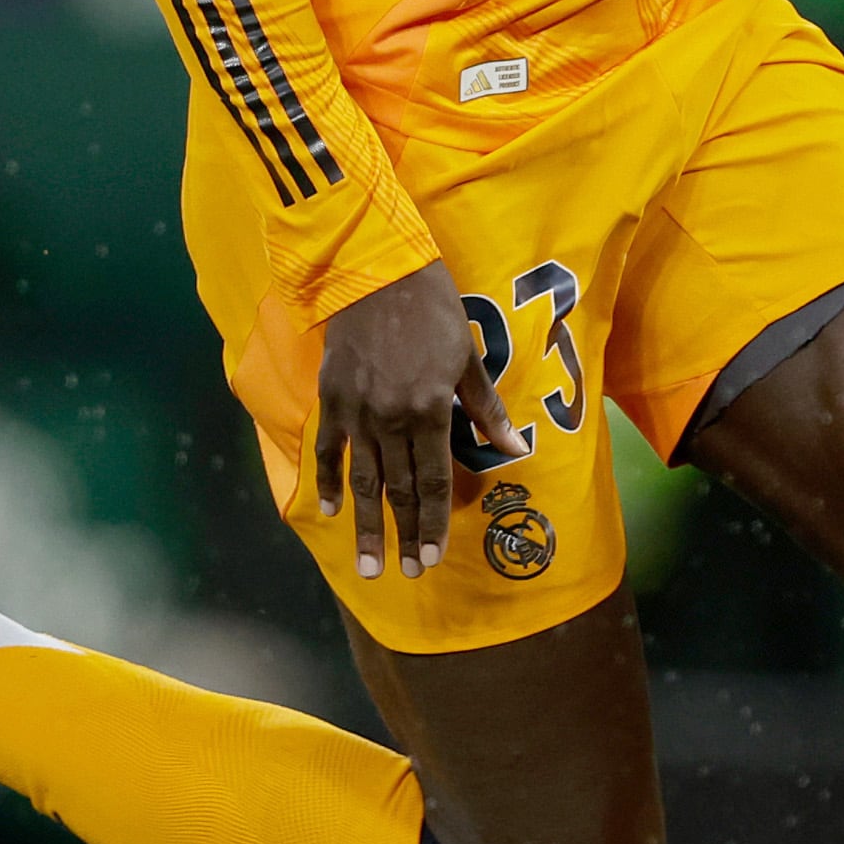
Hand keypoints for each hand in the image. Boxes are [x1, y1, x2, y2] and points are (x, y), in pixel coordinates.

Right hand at [313, 261, 525, 580]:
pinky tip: (330, 510)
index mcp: (429, 410)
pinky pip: (328, 448)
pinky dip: (328, 480)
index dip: (432, 524)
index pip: (432, 482)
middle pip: (398, 490)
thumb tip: (515, 447)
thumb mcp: (467, 357)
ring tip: (366, 565)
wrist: (376, 269)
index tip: (430, 560)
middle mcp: (391, 419)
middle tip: (402, 574)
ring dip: (365, 526)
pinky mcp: (332, 397)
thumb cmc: (432, 309)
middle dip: (403, 536)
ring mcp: (357, 411)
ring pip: (363, 481)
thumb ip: (485, 409)